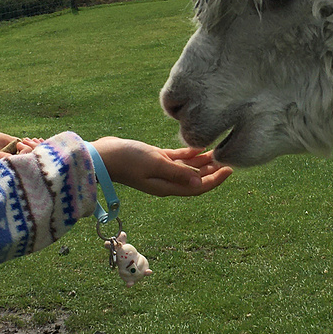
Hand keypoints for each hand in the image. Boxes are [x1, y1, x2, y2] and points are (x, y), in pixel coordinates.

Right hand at [91, 136, 231, 196]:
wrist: (102, 155)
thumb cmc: (126, 160)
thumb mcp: (154, 164)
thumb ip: (177, 172)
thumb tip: (199, 182)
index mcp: (167, 187)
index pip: (197, 187)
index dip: (215, 180)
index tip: (230, 169)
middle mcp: (166, 181)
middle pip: (195, 178)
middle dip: (213, 170)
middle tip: (229, 157)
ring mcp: (160, 170)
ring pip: (188, 167)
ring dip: (203, 161)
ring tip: (219, 150)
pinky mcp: (155, 159)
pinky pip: (177, 158)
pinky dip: (189, 154)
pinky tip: (199, 146)